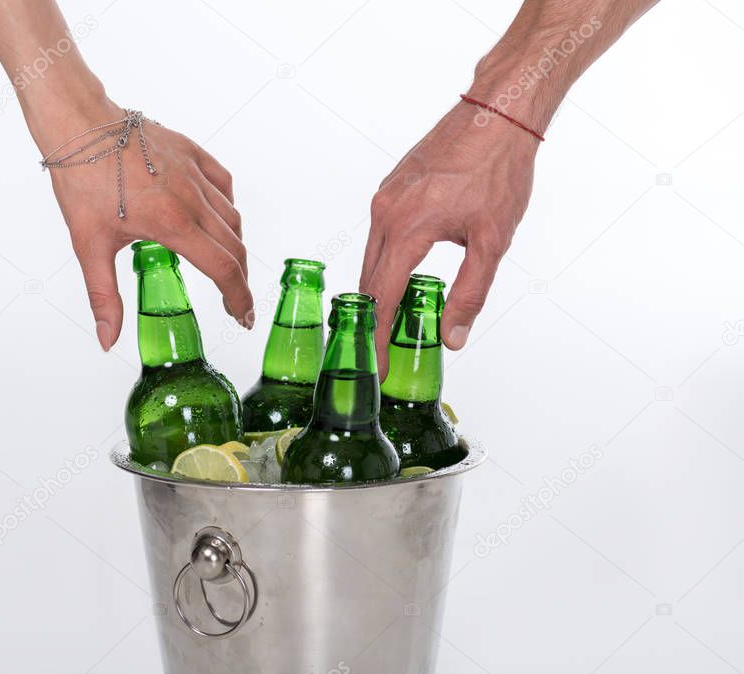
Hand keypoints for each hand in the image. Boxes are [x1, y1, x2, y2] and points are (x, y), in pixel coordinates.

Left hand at [38, 98, 251, 350]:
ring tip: (228, 266)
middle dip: (241, 280)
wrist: (79, 124)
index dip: (238, 298)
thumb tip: (107, 339)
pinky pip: (223, 184)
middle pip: (235, 247)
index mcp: (173, 224)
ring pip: (231, 217)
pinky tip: (218, 217)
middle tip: (236, 302)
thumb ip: (104, 297)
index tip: (243, 316)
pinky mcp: (191, 153)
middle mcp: (192, 199)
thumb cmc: (82, 179)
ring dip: (236, 246)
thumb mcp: (90, 246)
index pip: (223, 269)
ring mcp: (194, 174)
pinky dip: (228, 206)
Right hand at [360, 102, 538, 376]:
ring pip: (371, 258)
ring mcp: (384, 197)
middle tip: (381, 353)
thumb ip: (470, 293)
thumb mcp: (492, 241)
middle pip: (369, 282)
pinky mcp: (391, 187)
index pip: (383, 298)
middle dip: (373, 321)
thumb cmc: (498, 169)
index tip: (376, 367)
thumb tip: (454, 336)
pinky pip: (379, 236)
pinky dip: (385, 262)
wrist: (498, 112)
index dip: (379, 338)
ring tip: (391, 323)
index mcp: (406, 228)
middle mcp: (385, 213)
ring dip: (379, 292)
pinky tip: (403, 275)